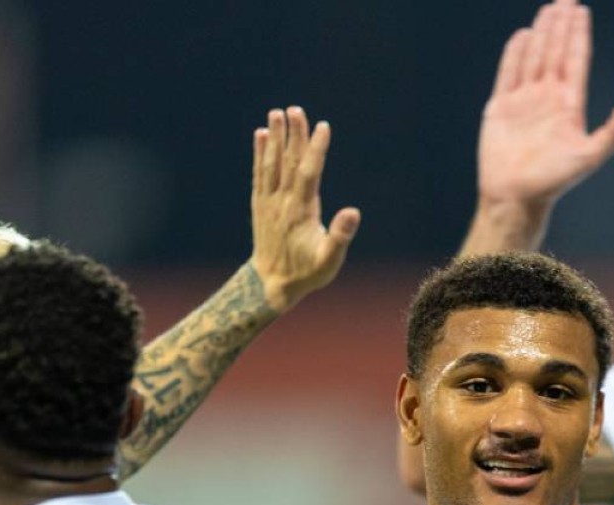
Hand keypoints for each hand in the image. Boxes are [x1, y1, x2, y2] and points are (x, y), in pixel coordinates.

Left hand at [251, 106, 360, 312]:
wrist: (270, 285)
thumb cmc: (306, 273)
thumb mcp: (329, 261)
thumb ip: (340, 237)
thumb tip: (353, 212)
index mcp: (302, 212)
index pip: (309, 173)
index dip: (316, 149)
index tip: (323, 126)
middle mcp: (282, 202)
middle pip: (289, 162)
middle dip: (294, 135)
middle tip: (296, 109)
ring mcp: (268, 202)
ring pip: (272, 164)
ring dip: (275, 138)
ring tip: (276, 113)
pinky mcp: (260, 205)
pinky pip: (259, 174)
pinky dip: (260, 154)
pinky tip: (262, 136)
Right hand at [478, 0, 613, 208]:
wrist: (515, 199)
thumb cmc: (552, 183)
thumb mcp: (588, 158)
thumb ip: (613, 133)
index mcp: (569, 106)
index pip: (576, 61)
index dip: (578, 36)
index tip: (581, 10)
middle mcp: (547, 100)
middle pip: (556, 54)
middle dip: (560, 27)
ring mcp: (523, 102)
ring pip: (534, 58)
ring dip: (541, 34)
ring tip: (547, 10)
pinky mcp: (500, 109)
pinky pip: (508, 74)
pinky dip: (514, 55)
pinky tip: (521, 36)